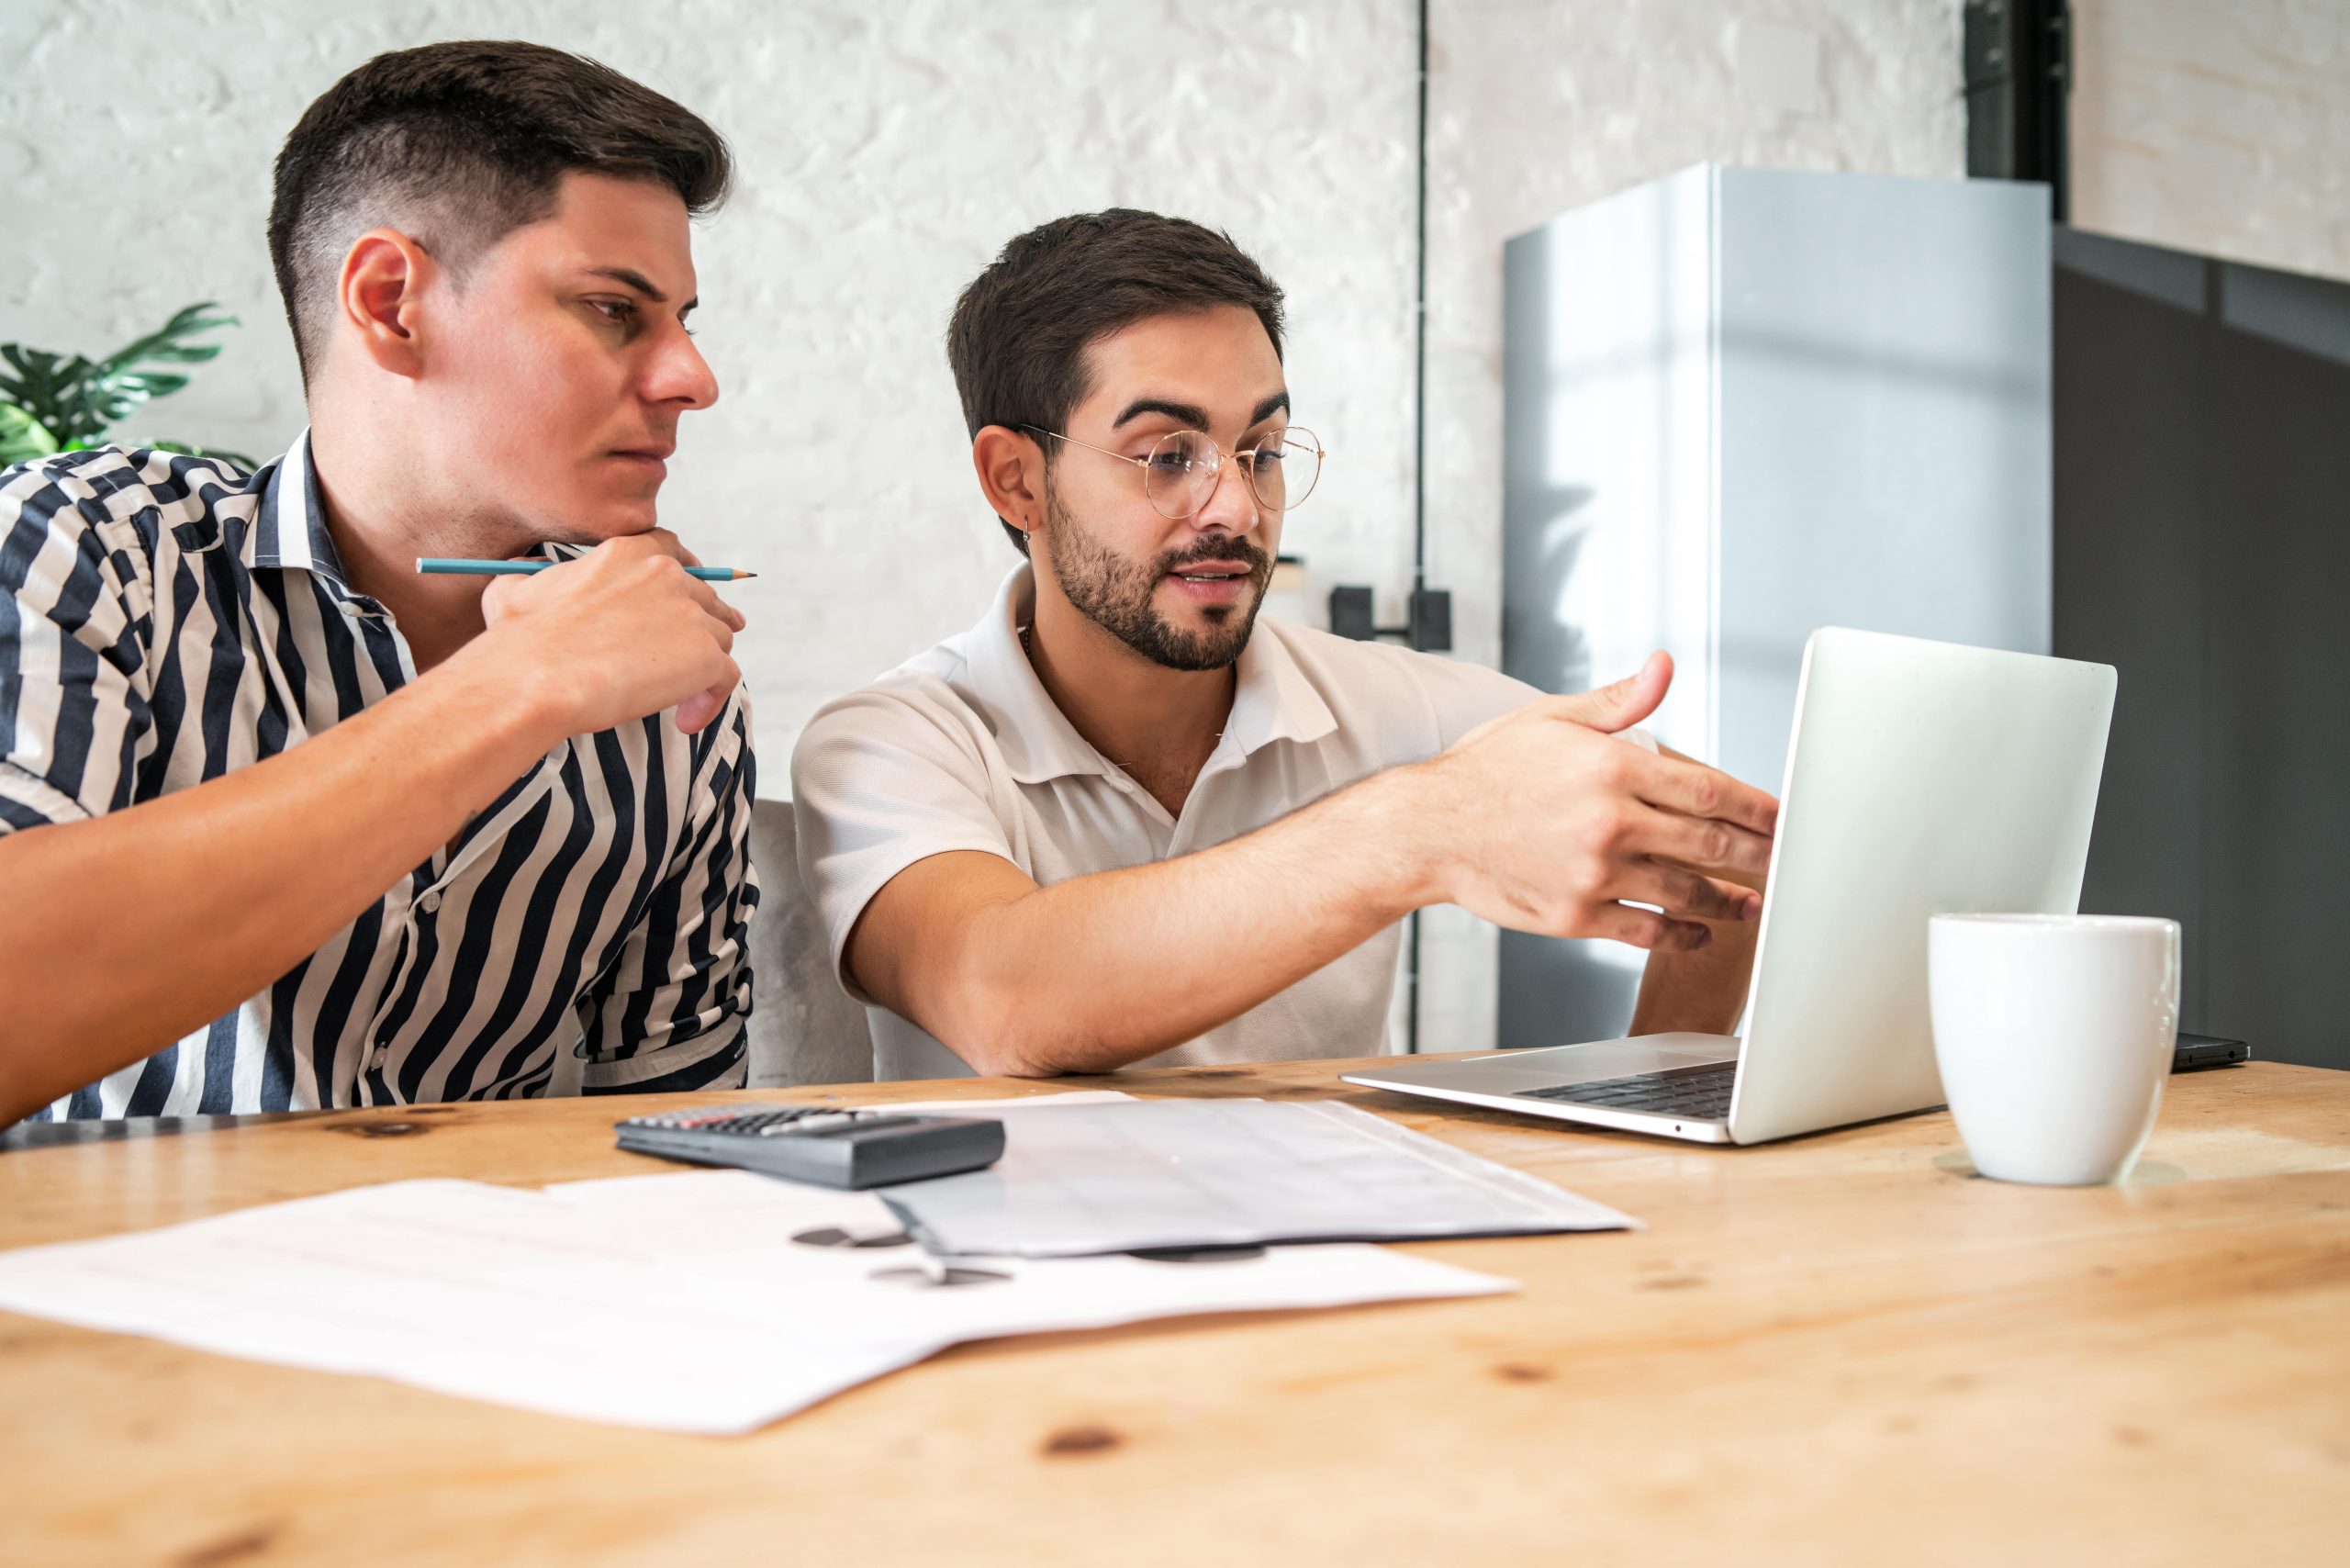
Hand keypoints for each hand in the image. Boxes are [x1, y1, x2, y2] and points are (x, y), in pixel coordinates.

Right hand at [470, 530, 745, 737]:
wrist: (533, 679)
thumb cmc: (518, 642)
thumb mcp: (513, 590)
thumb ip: (535, 577)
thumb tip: (532, 573)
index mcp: (627, 553)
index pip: (672, 552)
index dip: (687, 575)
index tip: (689, 597)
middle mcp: (665, 575)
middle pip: (705, 598)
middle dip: (704, 625)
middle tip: (697, 653)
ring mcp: (689, 614)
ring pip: (719, 637)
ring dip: (703, 668)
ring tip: (678, 702)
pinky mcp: (704, 655)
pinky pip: (726, 677)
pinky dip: (712, 699)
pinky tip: (686, 721)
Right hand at [1409, 652, 1777, 950]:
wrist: (1428, 830)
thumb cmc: (1487, 771)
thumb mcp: (1552, 718)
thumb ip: (1619, 701)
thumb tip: (1665, 667)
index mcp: (1611, 766)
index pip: (1708, 788)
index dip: (1757, 806)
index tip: (1784, 816)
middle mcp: (1609, 821)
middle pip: (1710, 842)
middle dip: (1759, 854)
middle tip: (1786, 860)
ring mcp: (1595, 873)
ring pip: (1687, 892)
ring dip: (1730, 901)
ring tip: (1753, 903)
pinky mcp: (1576, 916)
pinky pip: (1647, 930)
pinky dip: (1683, 935)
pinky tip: (1699, 933)